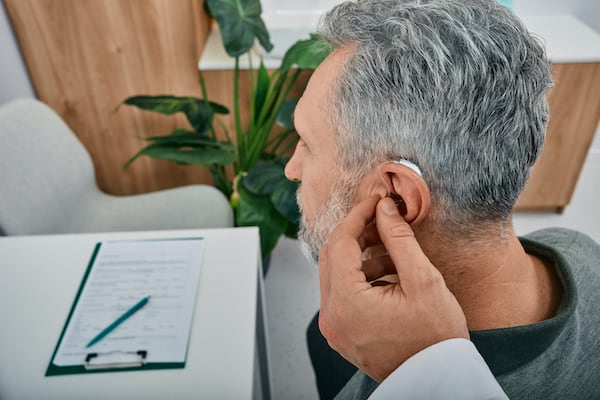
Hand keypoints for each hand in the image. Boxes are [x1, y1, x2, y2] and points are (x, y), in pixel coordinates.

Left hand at [318, 195, 468, 382]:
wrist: (439, 380)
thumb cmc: (435, 338)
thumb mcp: (423, 281)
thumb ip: (399, 239)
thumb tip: (384, 208)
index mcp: (345, 302)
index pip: (340, 242)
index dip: (358, 215)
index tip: (376, 201)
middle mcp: (331, 316)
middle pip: (332, 257)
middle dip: (357, 234)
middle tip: (383, 220)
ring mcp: (334, 328)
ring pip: (337, 275)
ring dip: (361, 257)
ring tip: (394, 252)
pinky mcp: (342, 333)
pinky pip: (343, 295)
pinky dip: (361, 279)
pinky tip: (389, 275)